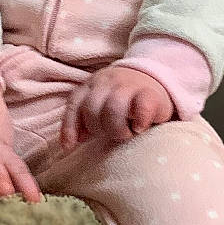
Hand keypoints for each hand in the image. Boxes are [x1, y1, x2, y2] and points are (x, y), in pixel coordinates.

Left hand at [59, 64, 173, 152]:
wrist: (154, 78)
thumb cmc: (122, 100)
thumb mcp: (100, 105)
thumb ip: (85, 120)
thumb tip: (73, 142)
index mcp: (91, 85)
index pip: (74, 104)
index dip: (69, 127)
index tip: (69, 147)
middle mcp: (107, 82)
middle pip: (92, 108)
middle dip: (99, 129)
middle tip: (111, 135)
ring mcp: (129, 85)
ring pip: (114, 108)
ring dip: (117, 128)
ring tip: (127, 134)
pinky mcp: (150, 93)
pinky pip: (141, 107)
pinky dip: (139, 121)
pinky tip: (139, 128)